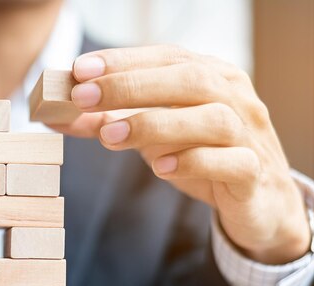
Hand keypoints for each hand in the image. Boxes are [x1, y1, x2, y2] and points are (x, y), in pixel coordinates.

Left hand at [51, 45, 310, 263]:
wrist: (258, 200)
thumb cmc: (201, 156)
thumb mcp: (151, 136)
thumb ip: (108, 123)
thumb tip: (55, 117)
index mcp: (210, 77)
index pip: (166, 58)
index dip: (122, 61)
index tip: (79, 70)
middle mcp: (233, 97)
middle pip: (188, 80)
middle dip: (131, 86)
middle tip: (83, 97)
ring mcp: (249, 134)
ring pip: (212, 119)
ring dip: (156, 124)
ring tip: (110, 136)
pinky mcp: (254, 172)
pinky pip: (231, 163)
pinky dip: (195, 162)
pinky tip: (161, 168)